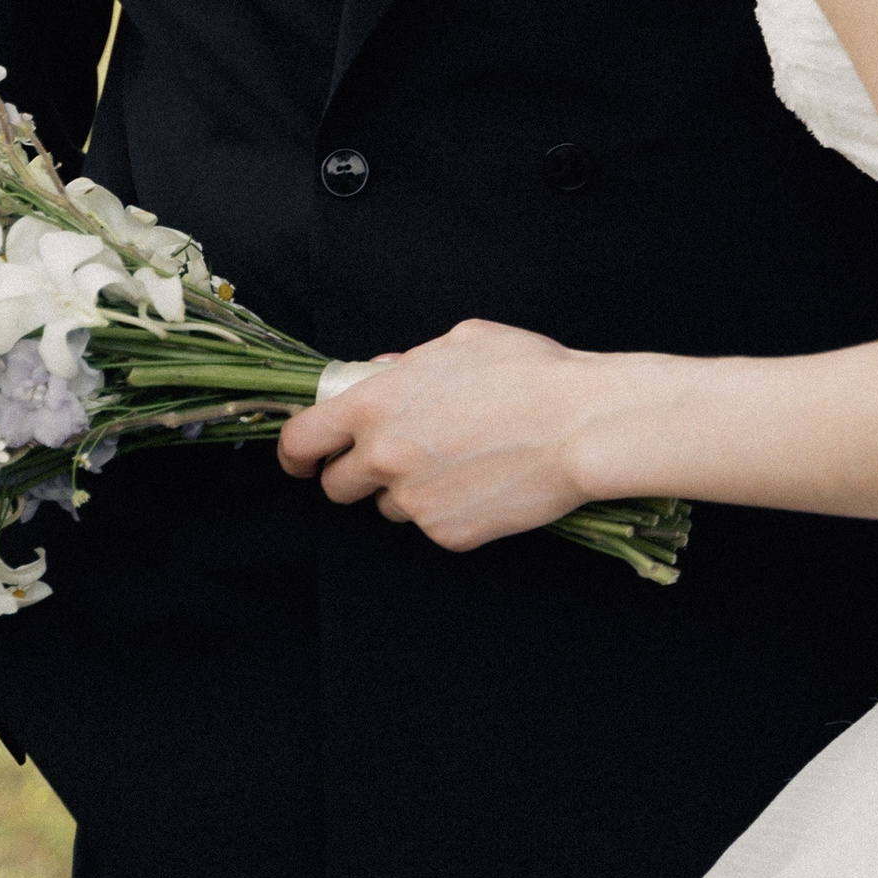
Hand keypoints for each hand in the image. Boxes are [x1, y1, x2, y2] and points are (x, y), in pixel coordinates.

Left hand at [277, 319, 598, 551]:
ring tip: (459, 460)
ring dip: (407, 490)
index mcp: (375, 404)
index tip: (304, 458)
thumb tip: (383, 374)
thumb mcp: (460, 343)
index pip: (300, 440)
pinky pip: (431, 525)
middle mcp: (383, 457)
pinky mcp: (446, 534)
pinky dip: (447, 509)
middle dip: (356, 472)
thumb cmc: (528, 373)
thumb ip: (408, 364)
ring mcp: (414, 502)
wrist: (581, 426)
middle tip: (395, 455)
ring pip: (388, 506)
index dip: (296, 452)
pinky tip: (483, 481)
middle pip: (337, 485)